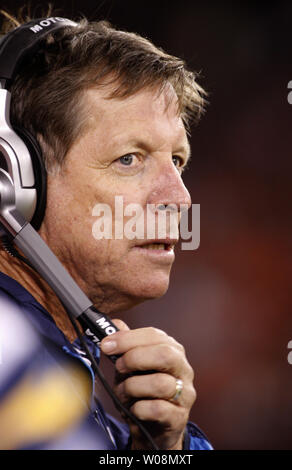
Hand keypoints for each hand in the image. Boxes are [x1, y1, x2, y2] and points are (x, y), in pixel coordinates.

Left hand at [100, 319, 195, 449]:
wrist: (152, 428)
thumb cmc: (142, 392)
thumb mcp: (132, 366)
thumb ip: (126, 345)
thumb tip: (114, 323)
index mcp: (173, 350)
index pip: (155, 335)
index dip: (128, 338)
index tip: (107, 344)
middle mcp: (183, 369)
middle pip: (165, 355)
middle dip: (135, 358)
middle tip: (118, 366)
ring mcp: (184, 394)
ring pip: (160, 383)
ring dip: (133, 387)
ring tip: (123, 392)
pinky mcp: (179, 417)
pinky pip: (158, 409)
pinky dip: (139, 408)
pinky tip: (133, 408)